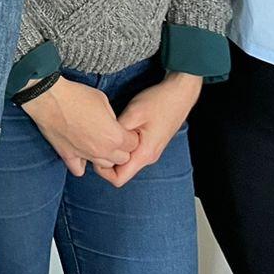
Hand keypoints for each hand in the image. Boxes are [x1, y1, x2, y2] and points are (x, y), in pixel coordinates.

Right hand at [20, 77, 137, 176]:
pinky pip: (79, 170)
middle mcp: (102, 151)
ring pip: (104, 166)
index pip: (134, 144)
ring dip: (105, 157)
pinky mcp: (68, 156)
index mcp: (115, 136)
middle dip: (121, 148)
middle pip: (122, 159)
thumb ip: (113, 118)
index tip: (124, 129)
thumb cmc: (78, 95)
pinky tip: (81, 152)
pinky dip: (82, 164)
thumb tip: (113, 124)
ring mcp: (85, 156)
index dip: (130, 135)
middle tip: (113, 136)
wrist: (50, 98)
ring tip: (98, 143)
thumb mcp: (103, 100)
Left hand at [92, 72, 201, 187]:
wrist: (179, 94)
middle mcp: (147, 158)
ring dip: (113, 152)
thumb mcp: (134, 113)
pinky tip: (115, 130)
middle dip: (106, 160)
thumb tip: (101, 140)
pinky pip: (131, 152)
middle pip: (120, 172)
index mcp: (144, 154)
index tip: (95, 150)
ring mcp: (149, 151)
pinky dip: (121, 146)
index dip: (102, 170)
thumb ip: (118, 130)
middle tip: (96, 140)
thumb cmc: (158, 102)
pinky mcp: (149, 143)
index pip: (118, 179)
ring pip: (125, 162)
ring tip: (104, 134)